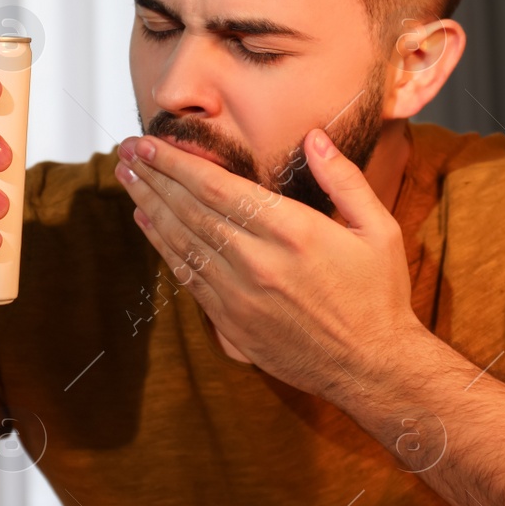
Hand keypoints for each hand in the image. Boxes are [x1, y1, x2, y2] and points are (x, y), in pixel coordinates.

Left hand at [116, 128, 424, 405]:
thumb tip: (314, 137)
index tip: (149, 143)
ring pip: (181, 243)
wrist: (373, 368)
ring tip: (127, 179)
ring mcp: (239, 296)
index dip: (177, 163)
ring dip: (149, 207)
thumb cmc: (379, 296)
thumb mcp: (379, 229)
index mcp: (292, 232)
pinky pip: (188, 278)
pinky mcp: (231, 324)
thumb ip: (343, 179)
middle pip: (189, 211)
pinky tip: (147, 224)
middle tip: (125, 152)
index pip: (217, 188)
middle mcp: (257, 263)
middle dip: (153, 177)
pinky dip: (163, 247)